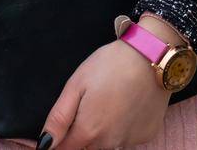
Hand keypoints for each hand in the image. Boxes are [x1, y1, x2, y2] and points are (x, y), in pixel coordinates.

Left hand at [35, 38, 169, 149]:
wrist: (151, 56)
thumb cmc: (110, 65)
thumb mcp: (76, 85)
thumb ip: (59, 118)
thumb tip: (45, 143)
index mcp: (88, 131)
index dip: (58, 141)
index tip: (62, 126)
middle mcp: (110, 143)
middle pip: (86, 148)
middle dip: (81, 133)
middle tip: (89, 103)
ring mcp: (131, 141)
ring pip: (107, 144)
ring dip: (102, 131)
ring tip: (108, 101)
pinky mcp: (147, 135)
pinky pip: (127, 138)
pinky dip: (122, 127)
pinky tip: (125, 105)